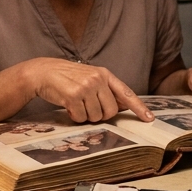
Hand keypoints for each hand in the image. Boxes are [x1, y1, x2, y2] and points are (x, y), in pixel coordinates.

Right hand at [23, 58, 153, 122]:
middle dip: (100, 115)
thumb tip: (123, 106)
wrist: (42, 72)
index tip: (149, 119)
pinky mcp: (73, 96)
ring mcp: (85, 87)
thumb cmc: (67, 77)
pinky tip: (68, 105)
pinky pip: (81, 118)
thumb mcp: (89, 77)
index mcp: (104, 74)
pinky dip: (75, 116)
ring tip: (76, 103)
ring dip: (85, 116)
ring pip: (95, 117)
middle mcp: (97, 79)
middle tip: (87, 107)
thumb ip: (106, 89)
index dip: (139, 107)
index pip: (126, 92)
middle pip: (110, 111)